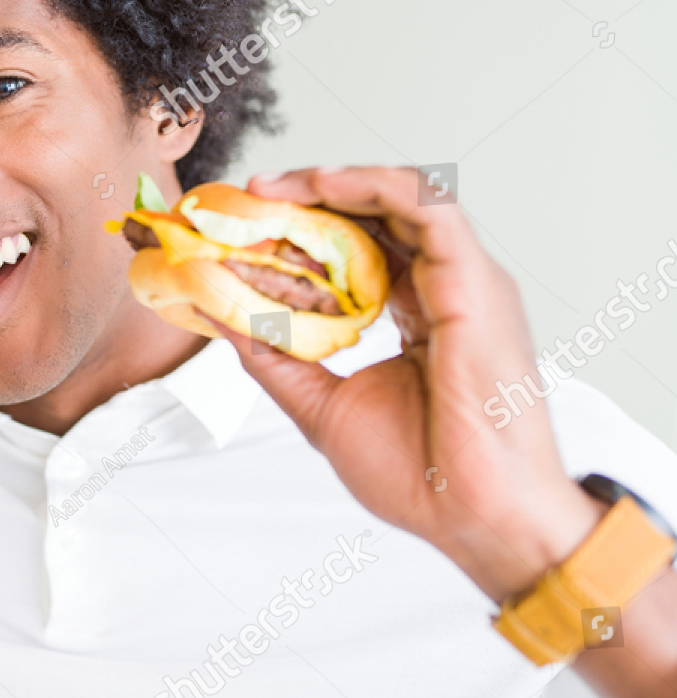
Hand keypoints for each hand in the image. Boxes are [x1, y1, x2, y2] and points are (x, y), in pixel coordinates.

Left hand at [204, 166, 602, 602]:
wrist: (470, 515)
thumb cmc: (418, 474)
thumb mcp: (323, 407)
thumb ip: (278, 360)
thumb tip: (222, 320)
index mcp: (419, 314)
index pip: (365, 246)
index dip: (309, 227)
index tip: (248, 226)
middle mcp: (446, 289)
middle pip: (380, 214)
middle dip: (312, 195)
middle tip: (251, 195)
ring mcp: (465, 283)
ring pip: (404, 197)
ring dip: (335, 181)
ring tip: (274, 188)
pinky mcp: (475, 285)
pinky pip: (428, 208)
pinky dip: (372, 187)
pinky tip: (323, 186)